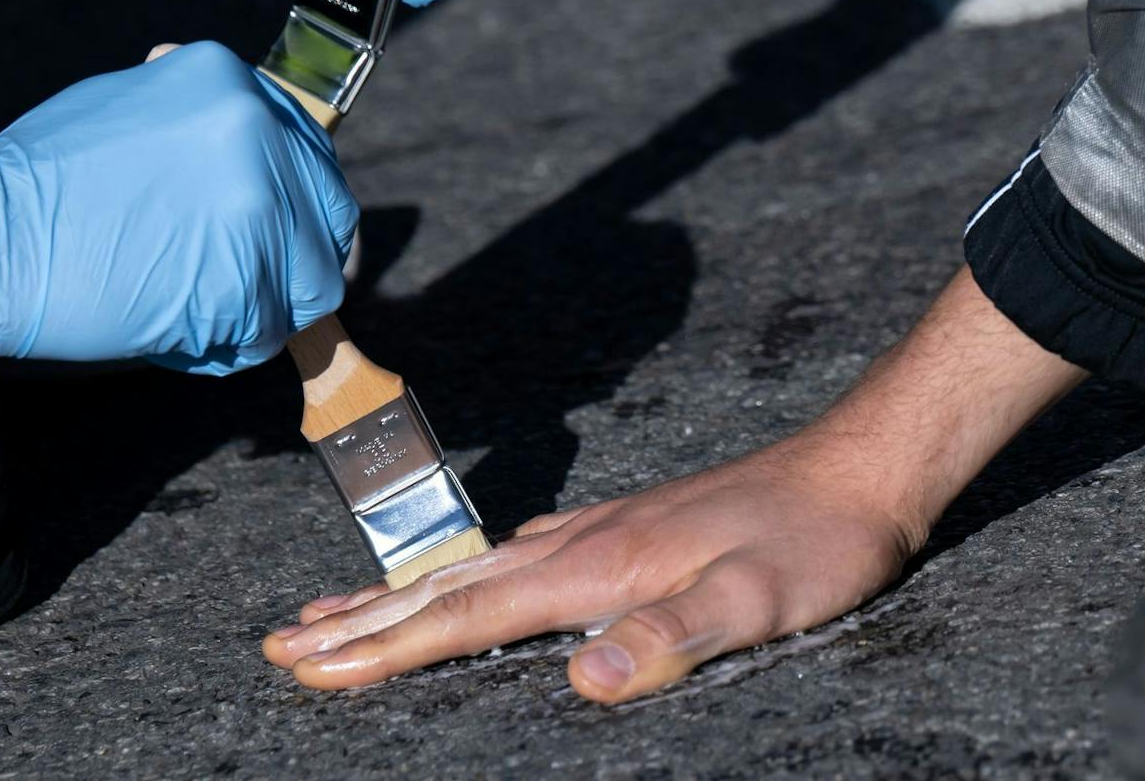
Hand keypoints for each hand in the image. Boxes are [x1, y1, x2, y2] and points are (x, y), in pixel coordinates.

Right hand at [0, 42, 357, 371]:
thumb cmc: (43, 178)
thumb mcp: (136, 107)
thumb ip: (205, 124)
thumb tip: (246, 153)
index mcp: (233, 84)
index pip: (310, 151)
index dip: (301, 198)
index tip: (287, 225)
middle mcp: (258, 135)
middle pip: (329, 215)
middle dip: (298, 256)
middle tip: (258, 283)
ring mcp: (258, 208)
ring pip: (306, 283)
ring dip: (263, 308)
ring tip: (201, 311)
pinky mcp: (244, 281)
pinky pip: (267, 331)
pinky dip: (230, 344)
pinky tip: (179, 333)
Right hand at [262, 437, 919, 702]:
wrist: (860, 466)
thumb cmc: (816, 540)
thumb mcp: (761, 600)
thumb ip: (672, 635)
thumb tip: (581, 677)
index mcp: (598, 565)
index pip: (468, 613)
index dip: (387, 645)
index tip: (313, 664)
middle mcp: (582, 542)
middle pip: (448, 586)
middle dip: (361, 619)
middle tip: (284, 641)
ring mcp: (599, 530)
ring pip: (472, 568)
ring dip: (396, 595)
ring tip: (337, 610)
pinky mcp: (624, 529)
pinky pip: (512, 558)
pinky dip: (460, 577)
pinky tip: (461, 581)